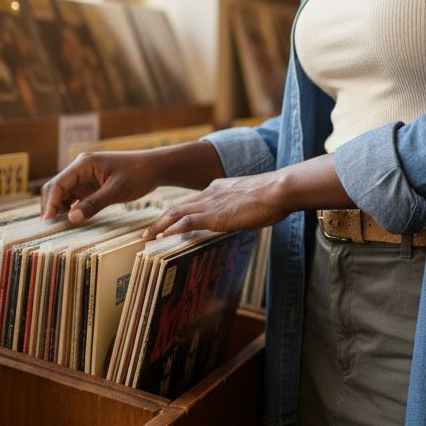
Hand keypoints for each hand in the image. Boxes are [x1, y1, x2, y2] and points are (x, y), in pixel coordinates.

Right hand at [40, 150, 166, 222]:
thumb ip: (93, 204)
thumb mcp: (117, 191)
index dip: (50, 203)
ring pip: (64, 195)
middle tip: (48, 228)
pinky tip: (71, 222)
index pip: (58, 183)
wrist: (155, 168)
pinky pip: (76, 198)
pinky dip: (72, 209)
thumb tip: (71, 218)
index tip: (46, 221)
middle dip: (51, 206)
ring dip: (60, 209)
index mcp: (83, 164)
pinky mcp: (91, 186)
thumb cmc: (138, 174)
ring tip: (57, 228)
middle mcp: (80, 169)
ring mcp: (85, 177)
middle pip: (56, 188)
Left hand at [144, 173, 291, 239]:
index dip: (180, 212)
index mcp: (219, 188)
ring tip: (148, 236)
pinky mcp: (213, 215)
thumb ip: (243, 205)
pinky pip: (185, 222)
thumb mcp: (253, 199)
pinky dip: (171, 230)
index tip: (171, 221)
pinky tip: (161, 238)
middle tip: (150, 231)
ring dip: (160, 225)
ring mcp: (210, 204)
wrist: (277, 190)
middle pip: (178, 206)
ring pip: (176, 213)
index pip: (194, 201)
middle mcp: (209, 193)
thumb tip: (245, 214)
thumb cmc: (273, 195)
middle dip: (162, 219)